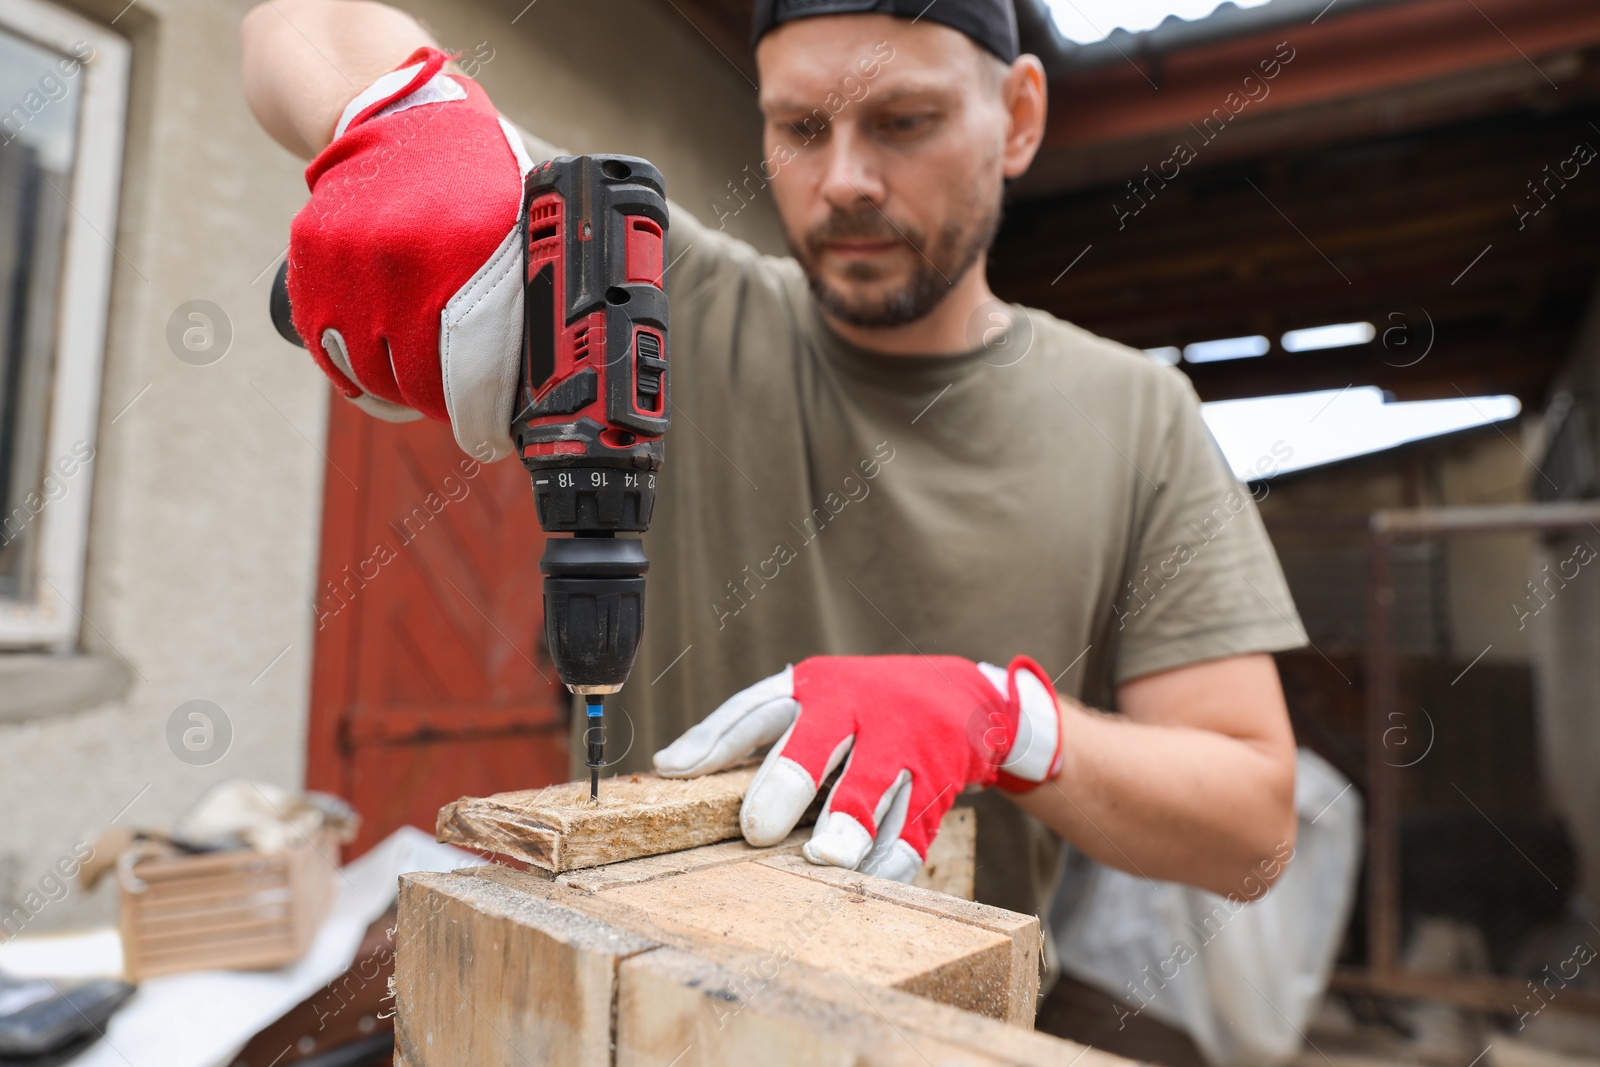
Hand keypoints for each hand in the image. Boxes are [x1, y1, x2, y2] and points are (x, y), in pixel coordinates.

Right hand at [286, 46, 533, 460]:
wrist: (399, 117)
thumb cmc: (473, 180)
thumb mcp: (520, 226)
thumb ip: (526, 294)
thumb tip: (552, 379)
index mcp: (464, 248)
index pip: (470, 369)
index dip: (480, 415)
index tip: (490, 434)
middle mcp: (400, 255)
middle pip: (417, 380)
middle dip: (442, 406)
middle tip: (460, 408)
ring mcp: (347, 259)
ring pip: (368, 373)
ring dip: (396, 394)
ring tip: (420, 388)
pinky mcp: (310, 262)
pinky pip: (327, 348)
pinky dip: (352, 371)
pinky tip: (378, 374)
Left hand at [653, 655, 1061, 882]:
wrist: (966, 699)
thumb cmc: (863, 706)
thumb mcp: (806, 701)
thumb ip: (743, 730)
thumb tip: (666, 766)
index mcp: (818, 689)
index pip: (760, 708)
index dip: (717, 740)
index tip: (677, 771)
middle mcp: (861, 710)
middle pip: (823, 742)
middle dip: (791, 782)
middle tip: (759, 831)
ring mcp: (905, 746)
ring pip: (876, 788)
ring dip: (852, 828)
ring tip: (826, 860)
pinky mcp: (939, 785)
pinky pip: (915, 827)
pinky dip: (891, 859)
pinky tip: (869, 882)